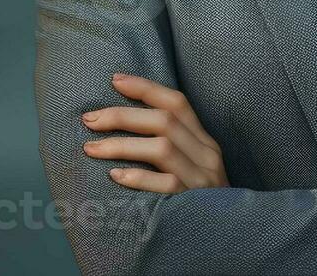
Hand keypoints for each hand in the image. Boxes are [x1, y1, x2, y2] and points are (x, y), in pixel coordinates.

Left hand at [80, 72, 229, 193]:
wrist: (227, 237)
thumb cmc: (197, 199)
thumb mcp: (192, 165)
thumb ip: (171, 144)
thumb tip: (124, 122)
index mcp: (205, 141)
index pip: (177, 103)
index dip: (145, 88)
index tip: (114, 80)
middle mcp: (207, 155)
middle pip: (164, 121)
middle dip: (122, 115)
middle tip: (89, 119)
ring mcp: (202, 179)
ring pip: (162, 148)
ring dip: (121, 144)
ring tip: (91, 147)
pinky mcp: (194, 203)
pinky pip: (165, 185)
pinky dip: (137, 177)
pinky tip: (114, 176)